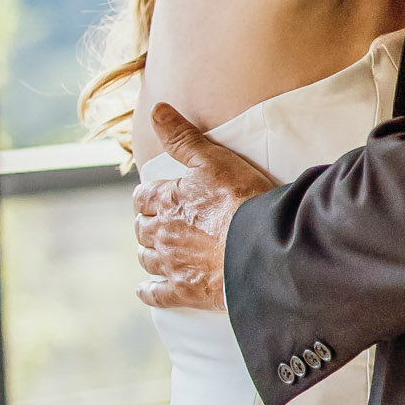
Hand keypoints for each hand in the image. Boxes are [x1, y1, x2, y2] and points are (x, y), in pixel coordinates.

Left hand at [134, 103, 278, 310]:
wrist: (262, 247)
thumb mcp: (214, 159)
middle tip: (161, 223)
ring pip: (146, 257)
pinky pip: (155, 294)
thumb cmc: (243, 200)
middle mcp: (160, 232)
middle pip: (142, 228)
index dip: (149, 197)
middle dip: (149, 225)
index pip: (143, 197)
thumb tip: (157, 110)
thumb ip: (183, 137)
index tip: (157, 198)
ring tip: (158, 251)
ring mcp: (170, 263)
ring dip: (149, 252)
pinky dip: (148, 291)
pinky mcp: (184, 290)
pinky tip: (147, 289)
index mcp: (165, 200)